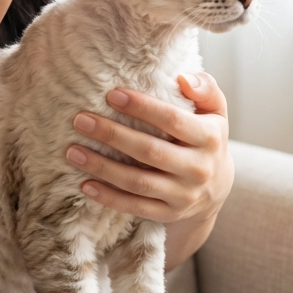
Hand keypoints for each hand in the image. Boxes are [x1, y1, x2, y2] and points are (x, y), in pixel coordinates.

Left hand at [66, 72, 233, 225]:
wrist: (219, 187)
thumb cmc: (207, 136)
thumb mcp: (216, 111)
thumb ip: (205, 88)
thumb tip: (183, 78)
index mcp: (209, 138)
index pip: (172, 120)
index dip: (142, 107)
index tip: (112, 94)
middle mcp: (199, 169)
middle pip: (150, 151)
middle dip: (112, 135)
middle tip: (81, 120)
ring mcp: (184, 195)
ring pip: (138, 182)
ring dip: (102, 167)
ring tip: (73, 152)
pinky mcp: (169, 214)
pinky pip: (135, 207)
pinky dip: (109, 197)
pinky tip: (85, 184)